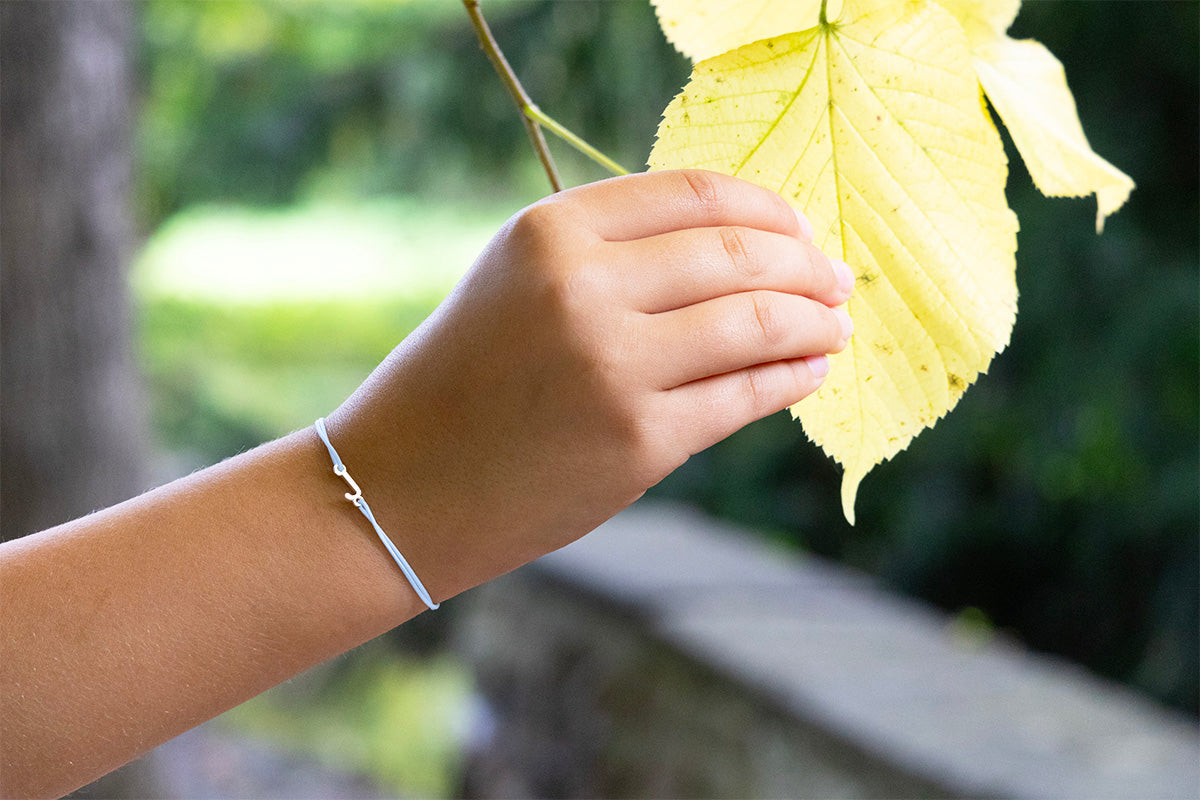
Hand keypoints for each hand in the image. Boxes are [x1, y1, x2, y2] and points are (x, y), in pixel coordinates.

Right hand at [327, 170, 852, 599]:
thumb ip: (615, 252)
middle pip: (740, 255)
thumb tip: (744, 249)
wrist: (399, 487)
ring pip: (758, 323)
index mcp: (550, 232)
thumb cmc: (461, 380)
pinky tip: (808, 373)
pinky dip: (792, 379)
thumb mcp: (517, 283)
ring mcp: (613, 367)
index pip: (698, 194)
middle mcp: (583, 287)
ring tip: (835, 328)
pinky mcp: (638, 443)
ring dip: (815, 323)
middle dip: (809, 267)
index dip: (770, 211)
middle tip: (839, 283)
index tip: (801, 233)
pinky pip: (746, 396)